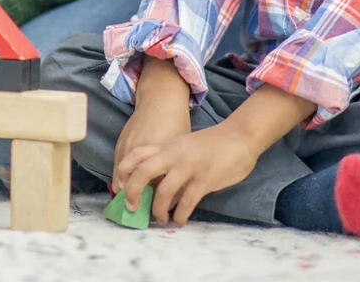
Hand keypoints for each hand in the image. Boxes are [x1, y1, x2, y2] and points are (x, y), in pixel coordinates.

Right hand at [112, 57, 191, 197]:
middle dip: (132, 199)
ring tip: (129, 201)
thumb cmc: (175, 123)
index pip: (152, 185)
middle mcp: (138, 151)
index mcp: (156, 154)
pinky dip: (120, 176)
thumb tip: (171, 197)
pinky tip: (125, 184)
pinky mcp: (121, 141)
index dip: (154, 200)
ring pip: (120, 174)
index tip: (156, 212)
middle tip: (136, 210)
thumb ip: (174, 170)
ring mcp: (127, 145)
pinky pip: (117, 164)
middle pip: (131, 182)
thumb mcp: (179, 149)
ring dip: (123, 189)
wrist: (161, 99)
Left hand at [116, 124, 259, 226]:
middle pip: (143, 171)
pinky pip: (186, 202)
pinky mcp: (204, 179)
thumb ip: (171, 162)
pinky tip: (180, 220)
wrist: (239, 137)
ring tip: (161, 219)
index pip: (137, 154)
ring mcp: (188, 167)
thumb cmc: (212, 144)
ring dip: (158, 210)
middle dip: (133, 192)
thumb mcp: (185, 147)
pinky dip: (180, 216)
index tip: (120, 187)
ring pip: (163, 191)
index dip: (124, 171)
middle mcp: (174, 154)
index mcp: (168, 145)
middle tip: (132, 208)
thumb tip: (158, 191)